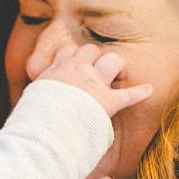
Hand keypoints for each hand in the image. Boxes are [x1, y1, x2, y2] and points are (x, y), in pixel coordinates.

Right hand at [35, 43, 151, 117]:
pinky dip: (139, 92)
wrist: (44, 128)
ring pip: (112, 60)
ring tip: (115, 75)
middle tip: (95, 71)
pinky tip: (148, 90)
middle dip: (94, 58)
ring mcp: (94, 84)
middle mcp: (77, 70)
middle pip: (90, 49)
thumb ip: (39, 94)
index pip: (69, 50)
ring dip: (114, 66)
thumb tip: (34, 103)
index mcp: (57, 69)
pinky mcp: (108, 101)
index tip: (75, 64)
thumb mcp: (30, 99)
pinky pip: (129, 94)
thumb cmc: (33, 118)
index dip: (74, 56)